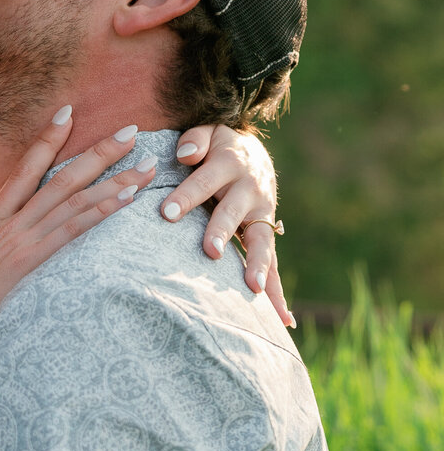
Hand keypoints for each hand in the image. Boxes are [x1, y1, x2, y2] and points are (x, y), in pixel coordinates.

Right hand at [0, 112, 155, 382]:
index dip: (47, 139)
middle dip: (100, 152)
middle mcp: (11, 222)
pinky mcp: (32, 261)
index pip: (25, 169)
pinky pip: (74, 229)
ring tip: (146, 165)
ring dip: (115, 180)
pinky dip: (102, 210)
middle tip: (131, 131)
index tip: (69, 113)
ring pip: (75, 199)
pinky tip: (127, 198)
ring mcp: (23, 240)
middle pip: (62, 177)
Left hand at [161, 126, 292, 327]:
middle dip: (222, 231)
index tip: (166, 213)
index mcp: (229, 164)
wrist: (253, 155)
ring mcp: (262, 214)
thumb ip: (195, 139)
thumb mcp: (209, 131)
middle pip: (233, 212)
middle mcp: (249, 190)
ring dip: (258, 264)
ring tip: (251, 288)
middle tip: (209, 251)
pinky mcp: (267, 234)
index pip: (203, 181)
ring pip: (261, 242)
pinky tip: (283, 320)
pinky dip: (277, 292)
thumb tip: (185, 154)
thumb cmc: (217, 146)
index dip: (186, 196)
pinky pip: (274, 265)